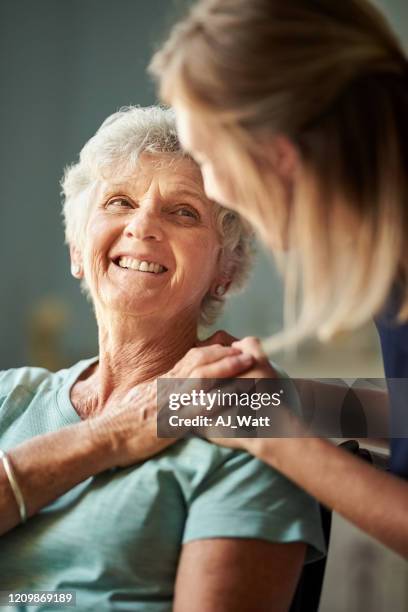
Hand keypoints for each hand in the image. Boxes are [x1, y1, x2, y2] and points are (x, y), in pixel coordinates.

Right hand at [88, 341, 254, 467]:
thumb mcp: (140, 397)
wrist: (108, 436)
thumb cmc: (121, 421)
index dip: (212, 351)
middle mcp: (167, 386)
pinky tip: (235, 396)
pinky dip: (218, 399)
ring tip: (247, 364)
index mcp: (162, 381)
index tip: (230, 347)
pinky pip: (199, 408)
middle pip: (199, 361)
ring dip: (226, 368)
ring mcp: (170, 401)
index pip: (190, 358)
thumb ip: (158, 390)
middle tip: (247, 350)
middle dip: (225, 354)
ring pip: (202, 378)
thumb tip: (169, 384)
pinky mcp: (171, 421)